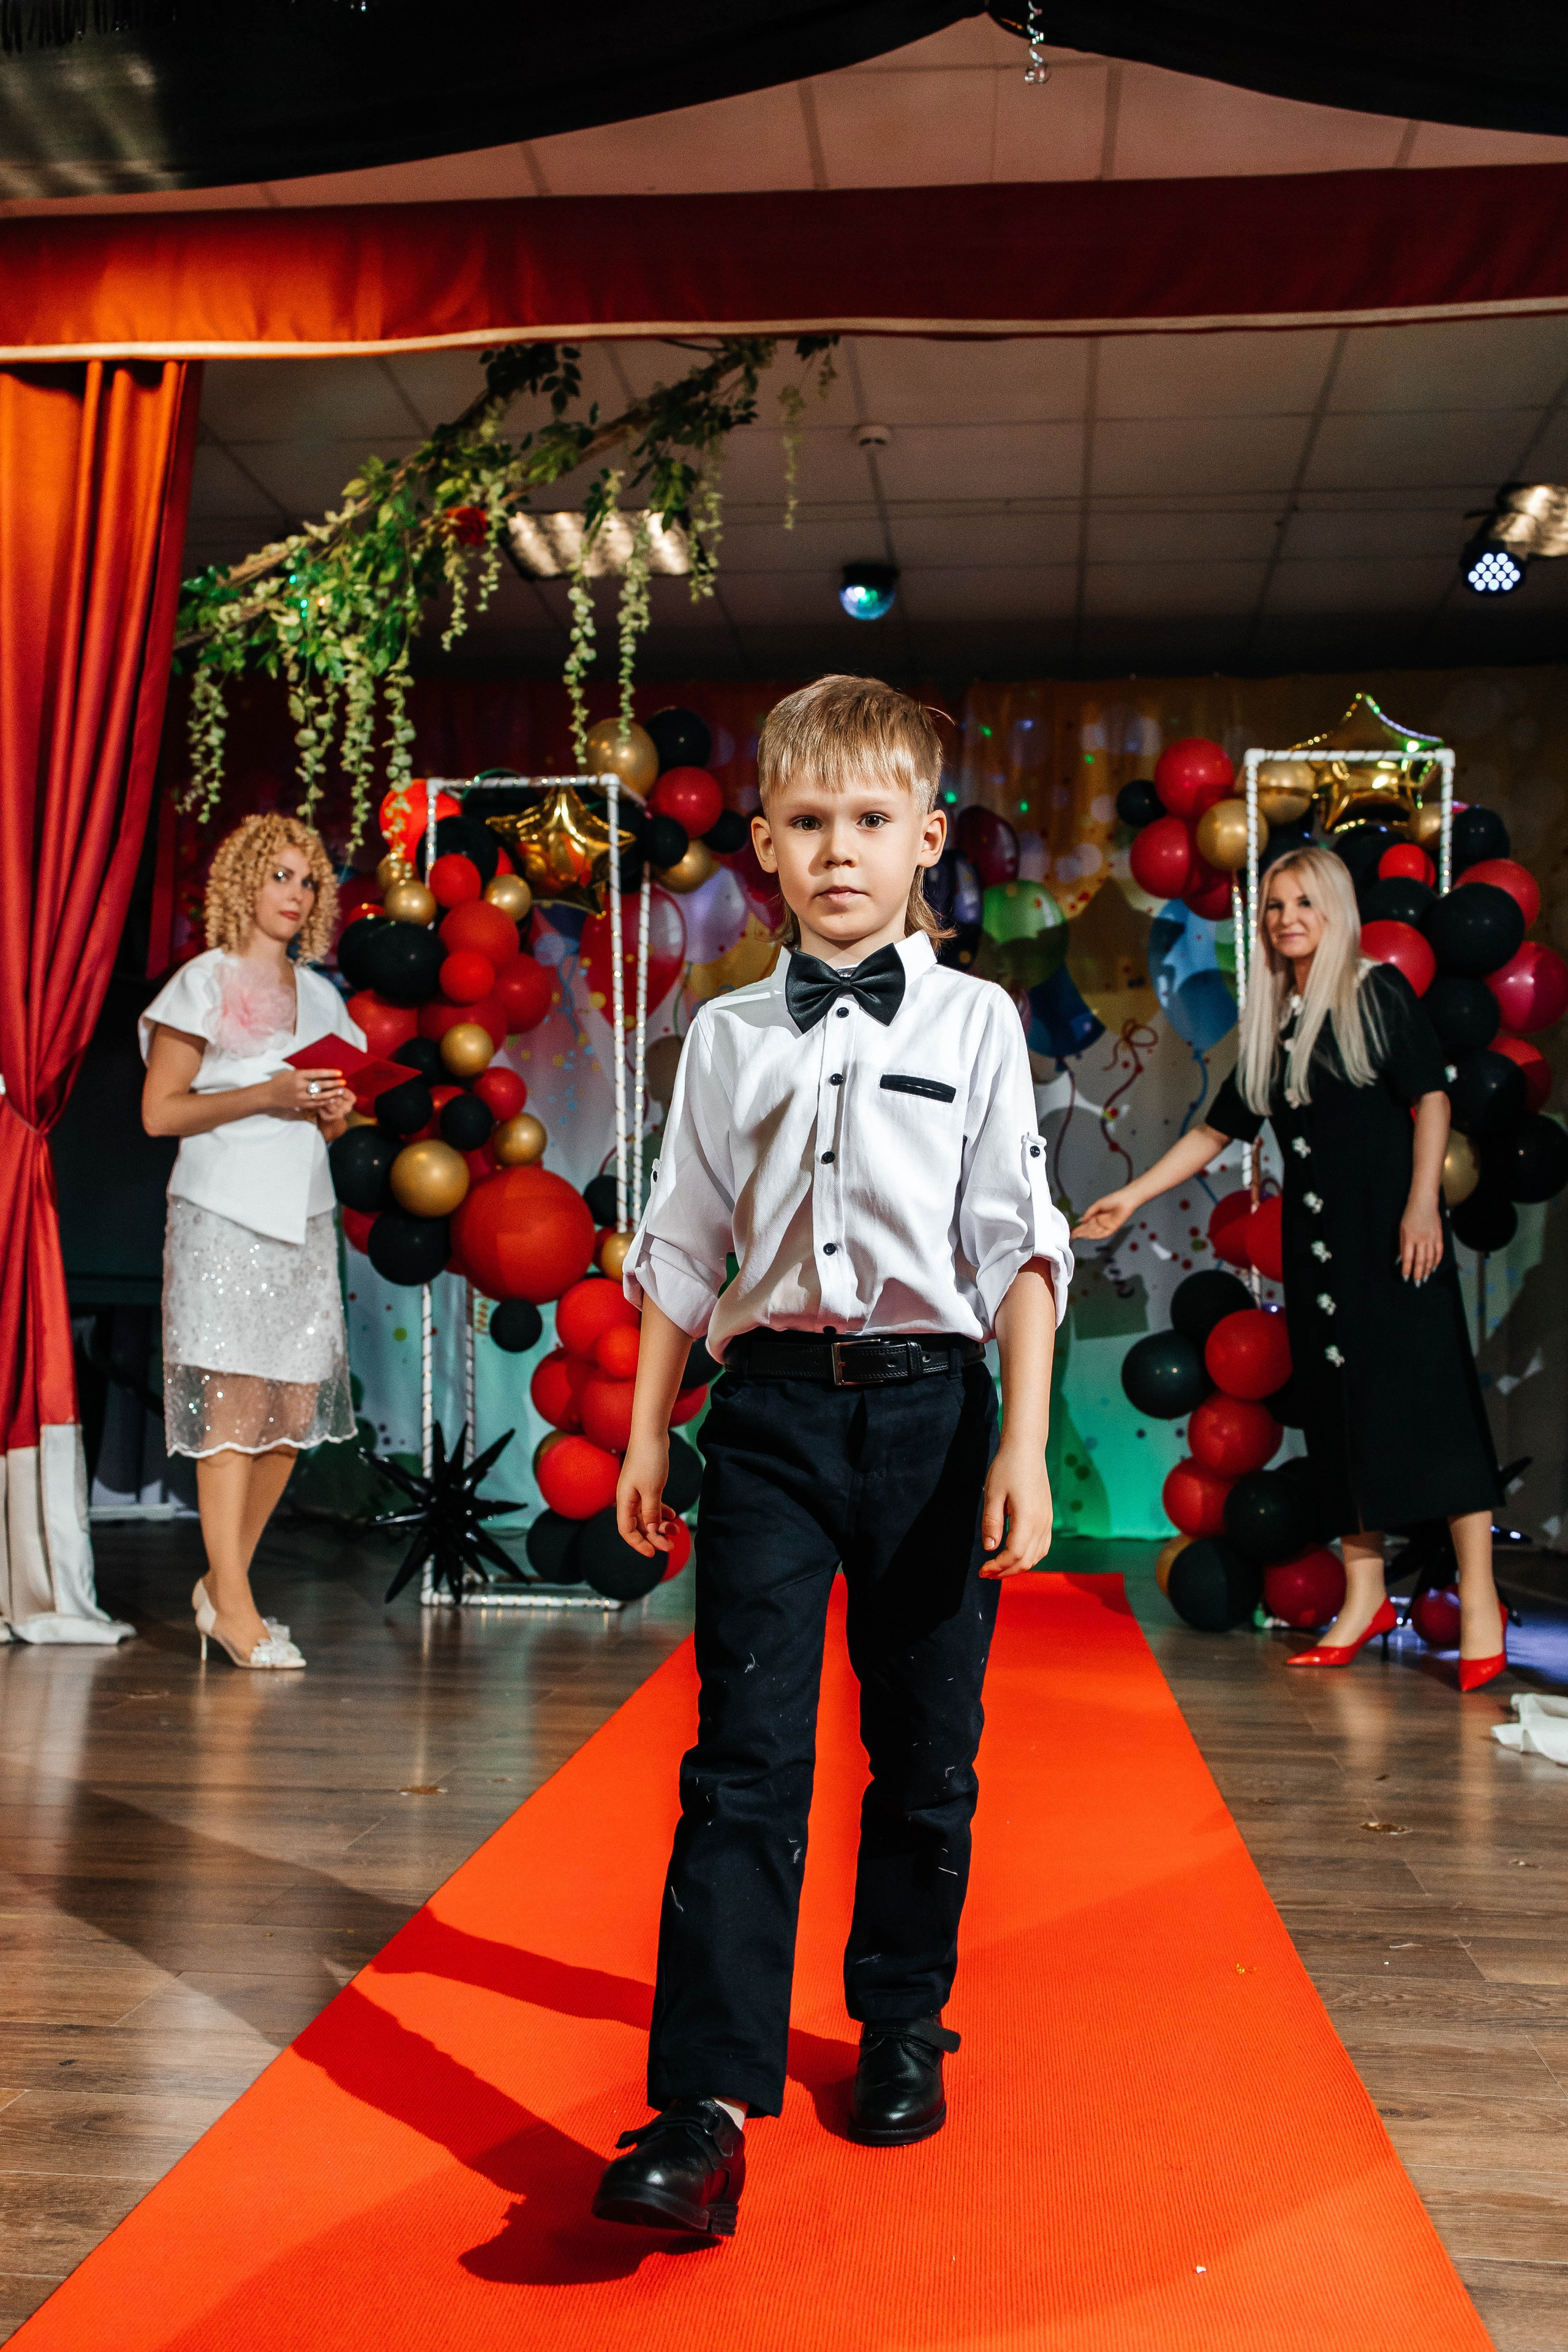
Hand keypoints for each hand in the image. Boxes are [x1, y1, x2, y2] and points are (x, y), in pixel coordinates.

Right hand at [264, 1067, 353, 1122]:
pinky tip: (331, 1099)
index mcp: (298, 1076)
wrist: (270, 1094)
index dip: (329, 1073)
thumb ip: (305, 1074)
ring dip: (332, 1094)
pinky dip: (325, 1102)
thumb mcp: (291, 1073)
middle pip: (321, 1085)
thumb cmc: (281, 1081)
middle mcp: (300, 1086)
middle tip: (343, 1083)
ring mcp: (301, 1097)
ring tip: (340, 1091)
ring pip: (320, 1096)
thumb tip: (320, 1073)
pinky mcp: (301, 1104)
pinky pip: (315, 1104)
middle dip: (334, 1084)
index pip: (317, 1074)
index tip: (339, 1072)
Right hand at [617, 1436, 679, 1557]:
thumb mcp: (652, 1489)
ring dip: (660, 1525)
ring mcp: (636, 1491)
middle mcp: (628, 1498)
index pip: (626, 1530)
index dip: (639, 1544)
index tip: (654, 1553)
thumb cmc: (649, 1460)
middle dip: (654, 1537)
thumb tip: (652, 1531)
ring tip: (676, 1530)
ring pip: (647, 1516)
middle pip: (638, 1526)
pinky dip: (662, 1512)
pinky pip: (652, 1505)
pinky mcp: (646, 1484)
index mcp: (624, 1501)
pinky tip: (673, 1514)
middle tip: (671, 1545)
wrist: (651, 1434)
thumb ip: (651, 1512)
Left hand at [980, 1446, 1052, 1577]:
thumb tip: (990, 1548)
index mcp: (1028, 1518)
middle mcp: (1042, 1523)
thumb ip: (991, 1522)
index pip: (1015, 1554)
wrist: (1027, 1449)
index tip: (982, 1570)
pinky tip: (1015, 1556)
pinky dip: (1030, 1557)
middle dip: (1006, 1571)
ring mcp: (1048, 1521)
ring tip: (998, 1567)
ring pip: (1037, 1556)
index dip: (998, 1567)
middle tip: (986, 1573)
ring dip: (1018, 1566)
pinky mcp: (1048, 1517)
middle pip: (1027, 1560)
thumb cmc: (1007, 1468)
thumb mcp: (993, 1494)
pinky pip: (1043, 1546)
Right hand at [1072, 1189, 1136, 1240]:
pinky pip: (1102, 1233)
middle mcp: (1102, 1222)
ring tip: (1077, 1235)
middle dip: (1081, 1232)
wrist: (1125, 1199)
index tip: (1073, 1231)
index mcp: (1098, 1216)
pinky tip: (1088, 1235)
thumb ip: (1089, 1213)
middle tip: (1072, 1235)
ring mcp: (1107, 1226)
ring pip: (1094, 1232)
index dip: (1080, 1228)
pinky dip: (1094, 1235)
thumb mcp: (1097, 1205)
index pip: (1087, 1224)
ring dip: (1086, 1234)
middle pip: (1089, 1229)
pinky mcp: (1112, 1228)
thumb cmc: (1114, 1199)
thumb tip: (1081, 1220)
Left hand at [1399, 1197, 1443, 1283]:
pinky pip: (1439, 1252)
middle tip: (1417, 1283)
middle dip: (1418, 1273)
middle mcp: (1422, 1239)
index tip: (1405, 1278)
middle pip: (1420, 1261)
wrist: (1424, 1202)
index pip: (1408, 1258)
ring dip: (1427, 1270)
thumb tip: (1402, 1260)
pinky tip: (1433, 1268)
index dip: (1407, 1269)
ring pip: (1431, 1258)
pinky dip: (1436, 1261)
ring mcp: (1432, 1238)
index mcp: (1410, 1237)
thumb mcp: (1401, 1229)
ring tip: (1425, 1278)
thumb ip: (1402, 1245)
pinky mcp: (1439, 1236)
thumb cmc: (1410, 1214)